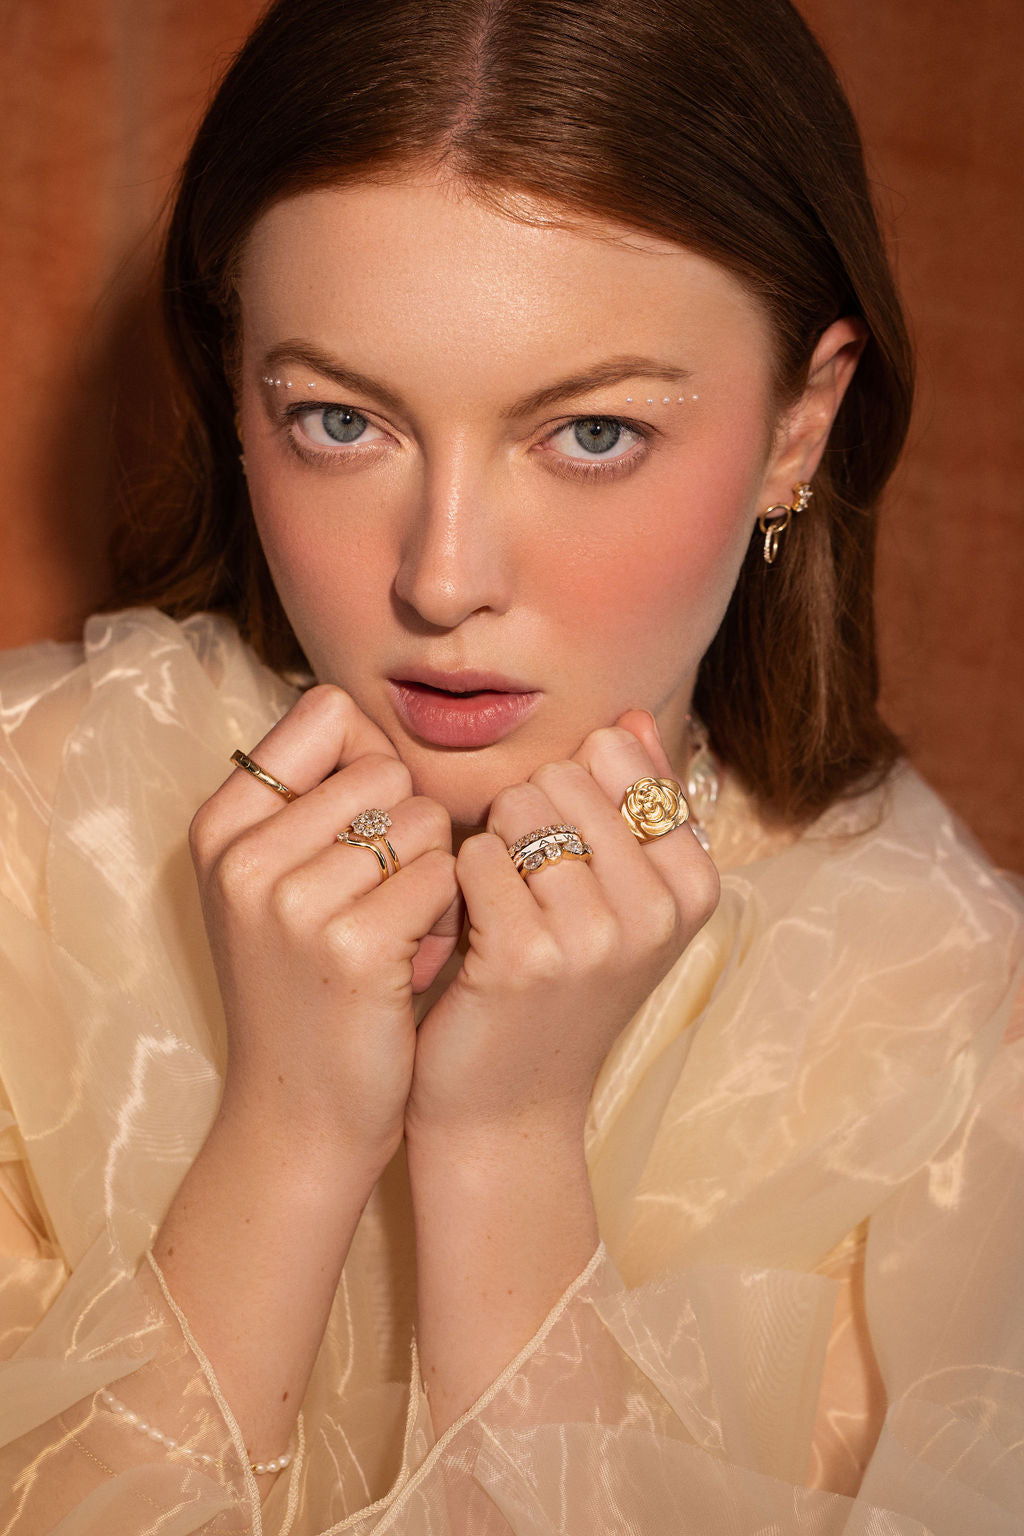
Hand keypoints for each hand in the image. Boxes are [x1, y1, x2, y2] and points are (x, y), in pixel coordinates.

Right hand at [189, 685, 459, 1170]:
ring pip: (424, 821)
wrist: (299, 1115)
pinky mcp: (352, 946)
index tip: (360, 833)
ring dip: (432, 878)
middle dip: (408, 830)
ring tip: (396, 935)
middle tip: (381, 901)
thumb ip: (310, 801)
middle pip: (387, 769)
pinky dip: (447, 918)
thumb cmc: (306, 987)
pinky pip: (444, 878)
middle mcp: (245, 855)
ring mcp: (292, 902)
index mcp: (221, 825)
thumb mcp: (272, 884)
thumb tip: (372, 725)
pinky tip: (413, 963)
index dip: (371, 766)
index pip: (327, 714)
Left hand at [405, 711, 719, 1145]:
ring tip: (500, 911)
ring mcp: (596, 936)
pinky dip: (460, 884)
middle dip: (527, 815)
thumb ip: (630, 806)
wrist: (506, 1110)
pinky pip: (476, 855)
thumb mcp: (619, 901)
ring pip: (519, 808)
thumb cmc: (556, 992)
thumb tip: (630, 718)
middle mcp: (658, 910)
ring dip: (492, 849)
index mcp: (695, 885)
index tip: (564, 857)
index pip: (619, 756)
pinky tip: (468, 934)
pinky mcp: (526, 956)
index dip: (568, 792)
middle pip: (564, 774)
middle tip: (524, 890)